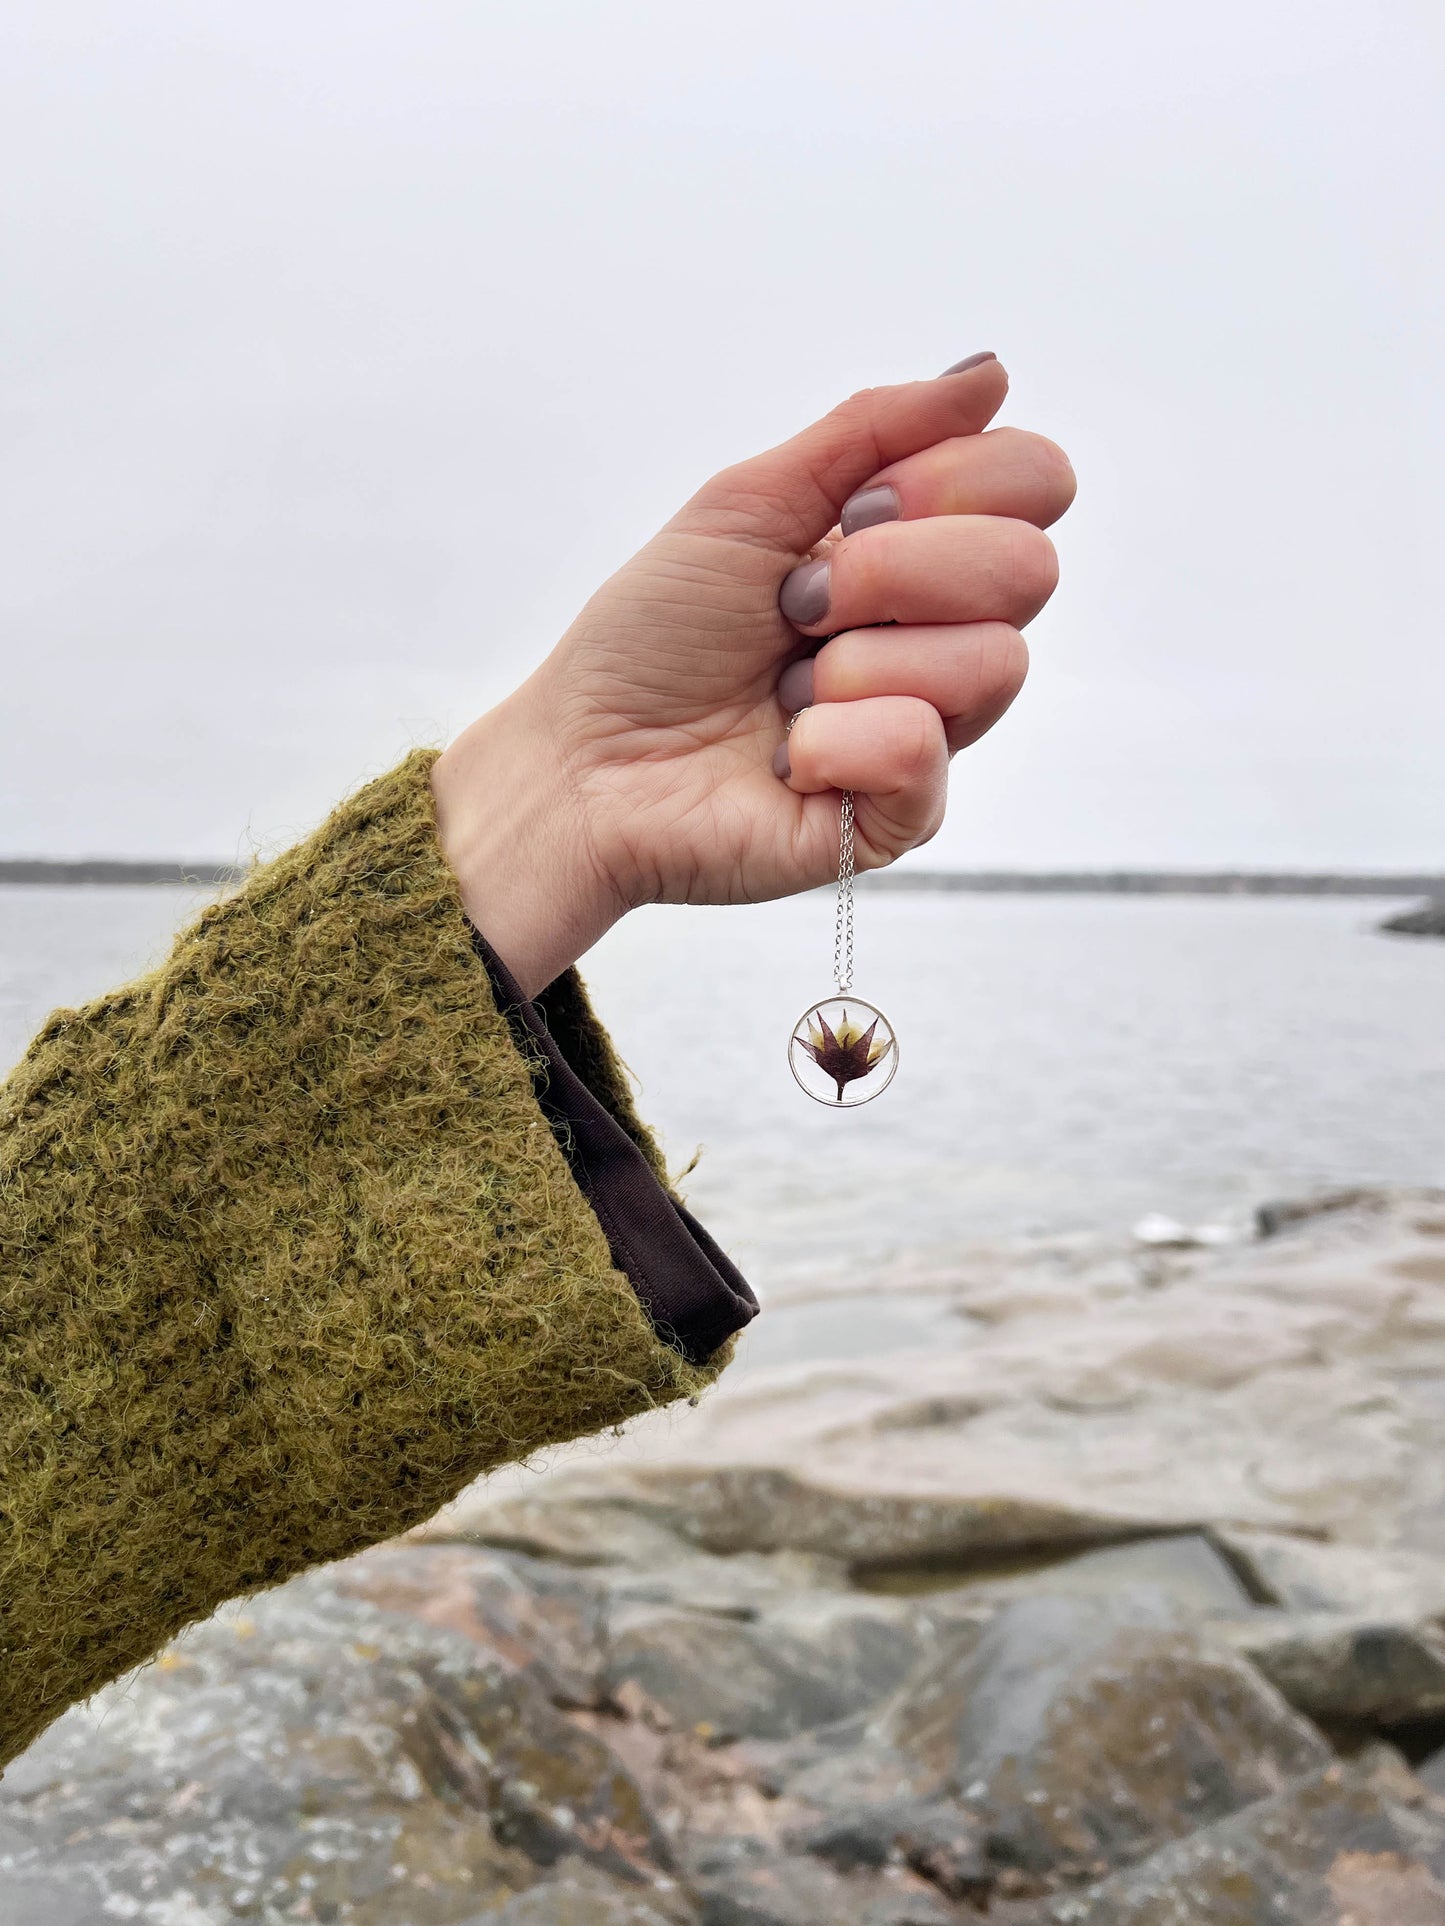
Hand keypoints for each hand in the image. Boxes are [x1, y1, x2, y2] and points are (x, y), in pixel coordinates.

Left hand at [432, 355, 1073, 994]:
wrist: (581, 760)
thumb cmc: (654, 639)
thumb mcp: (751, 504)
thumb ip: (873, 431)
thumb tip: (990, 372)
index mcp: (918, 554)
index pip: (1034, 484)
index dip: (955, 480)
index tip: (850, 510)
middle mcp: (941, 639)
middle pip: (1029, 569)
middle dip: (892, 570)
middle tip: (797, 603)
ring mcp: (931, 731)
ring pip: (991, 664)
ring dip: (853, 664)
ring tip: (781, 691)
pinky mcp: (903, 818)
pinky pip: (925, 752)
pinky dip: (835, 739)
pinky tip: (786, 755)